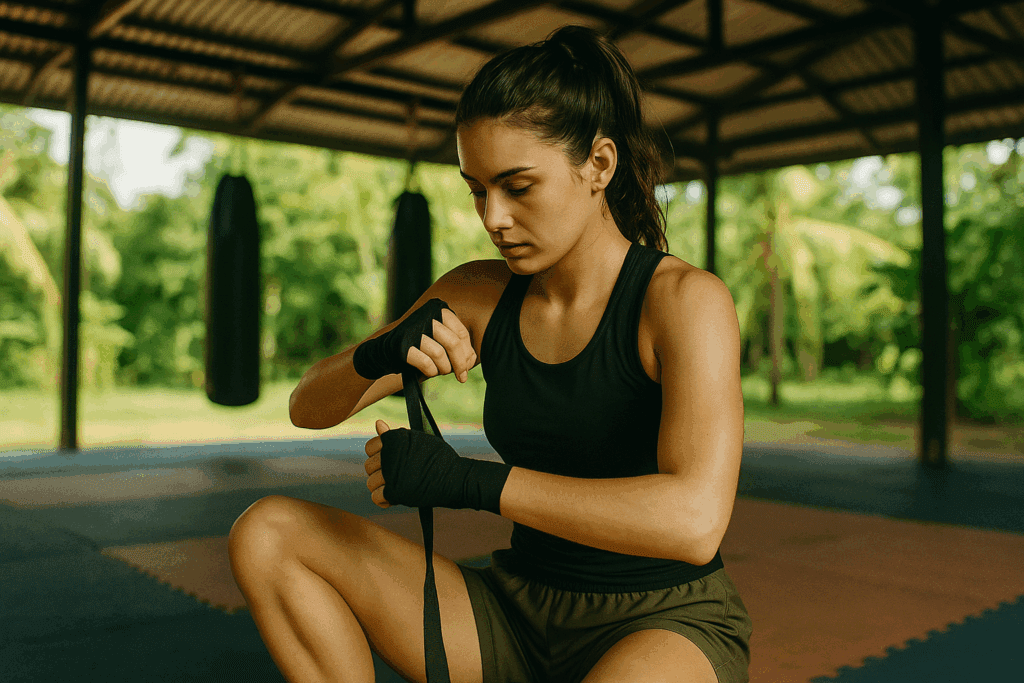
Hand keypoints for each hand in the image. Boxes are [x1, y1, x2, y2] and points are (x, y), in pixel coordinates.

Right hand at [353, 298, 477, 382]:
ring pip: (440, 354)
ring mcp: (412, 328)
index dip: (467, 353)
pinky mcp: (402, 345)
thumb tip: (472, 360)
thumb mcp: (439, 341)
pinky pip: (426, 363)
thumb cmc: (418, 348)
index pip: (461, 333)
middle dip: (460, 364)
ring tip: (440, 372)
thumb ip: (457, 346)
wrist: (382, 353)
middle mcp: (425, 314)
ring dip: (444, 369)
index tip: (467, 368)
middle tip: (462, 377)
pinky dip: (431, 371)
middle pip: (453, 343)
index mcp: (437, 309)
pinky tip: (429, 372)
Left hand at [363, 418, 511, 511]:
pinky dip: (384, 500)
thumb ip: (395, 435)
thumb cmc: (438, 458)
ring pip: (371, 483)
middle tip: (397, 476)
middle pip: (369, 466)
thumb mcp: (417, 440)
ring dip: (382, 487)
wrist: (455, 478)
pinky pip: (376, 497)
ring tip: (398, 486)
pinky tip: (394, 497)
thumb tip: (377, 423)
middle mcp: (389, 454)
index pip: (370, 447)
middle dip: (380, 472)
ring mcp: (390, 473)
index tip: (392, 462)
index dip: (380, 456)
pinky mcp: (394, 492)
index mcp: (394, 438)